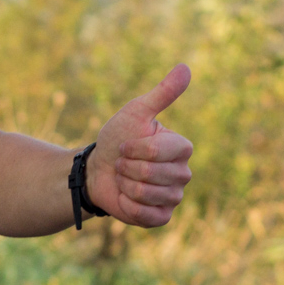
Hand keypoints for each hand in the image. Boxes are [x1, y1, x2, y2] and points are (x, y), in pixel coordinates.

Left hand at [87, 64, 194, 227]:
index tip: (125, 145)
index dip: (135, 148)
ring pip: (148, 194)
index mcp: (181, 148)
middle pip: (153, 174)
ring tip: (123, 179)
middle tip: (123, 163)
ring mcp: (174, 196)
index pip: (160, 152)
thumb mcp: (136, 112)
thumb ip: (162, 93)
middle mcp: (183, 173)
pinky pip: (147, 215)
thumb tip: (186, 67)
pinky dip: (128, 206)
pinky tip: (125, 197)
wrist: (97, 169)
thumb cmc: (117, 138)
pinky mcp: (162, 217)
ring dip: (125, 185)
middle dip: (127, 167)